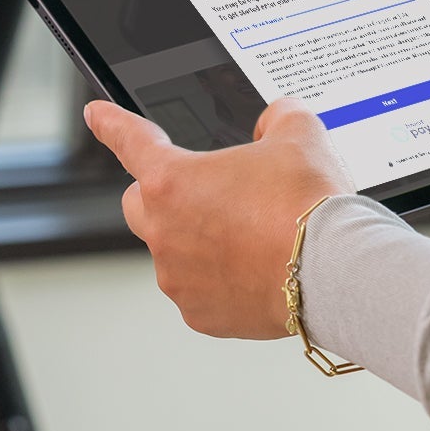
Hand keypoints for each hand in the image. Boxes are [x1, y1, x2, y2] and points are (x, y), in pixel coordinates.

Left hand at [84, 98, 352, 338]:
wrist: (333, 269)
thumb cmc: (308, 203)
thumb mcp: (298, 134)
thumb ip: (277, 117)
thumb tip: (275, 119)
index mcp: (171, 179)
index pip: (129, 139)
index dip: (111, 123)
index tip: (96, 116)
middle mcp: (163, 231)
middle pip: (140, 204)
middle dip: (163, 195)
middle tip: (208, 194)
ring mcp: (178, 277)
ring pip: (172, 252)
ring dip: (197, 241)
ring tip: (250, 236)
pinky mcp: (199, 314)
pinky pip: (198, 291)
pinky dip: (218, 281)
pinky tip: (255, 270)